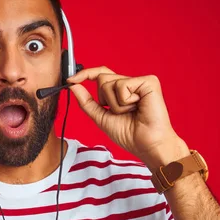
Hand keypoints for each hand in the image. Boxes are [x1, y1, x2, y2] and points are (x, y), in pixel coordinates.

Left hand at [67, 66, 188, 169]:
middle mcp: (130, 83)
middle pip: (102, 79)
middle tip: (121, 113)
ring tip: (131, 112)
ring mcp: (140, 81)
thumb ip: (86, 101)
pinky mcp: (149, 82)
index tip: (70, 80)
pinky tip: (138, 107)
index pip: (100, 75)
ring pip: (109, 83)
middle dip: (104, 100)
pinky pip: (122, 85)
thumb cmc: (129, 134)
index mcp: (120, 91)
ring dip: (115, 104)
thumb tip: (72, 86)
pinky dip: (124, 101)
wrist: (146, 145)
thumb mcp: (101, 117)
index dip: (85, 74)